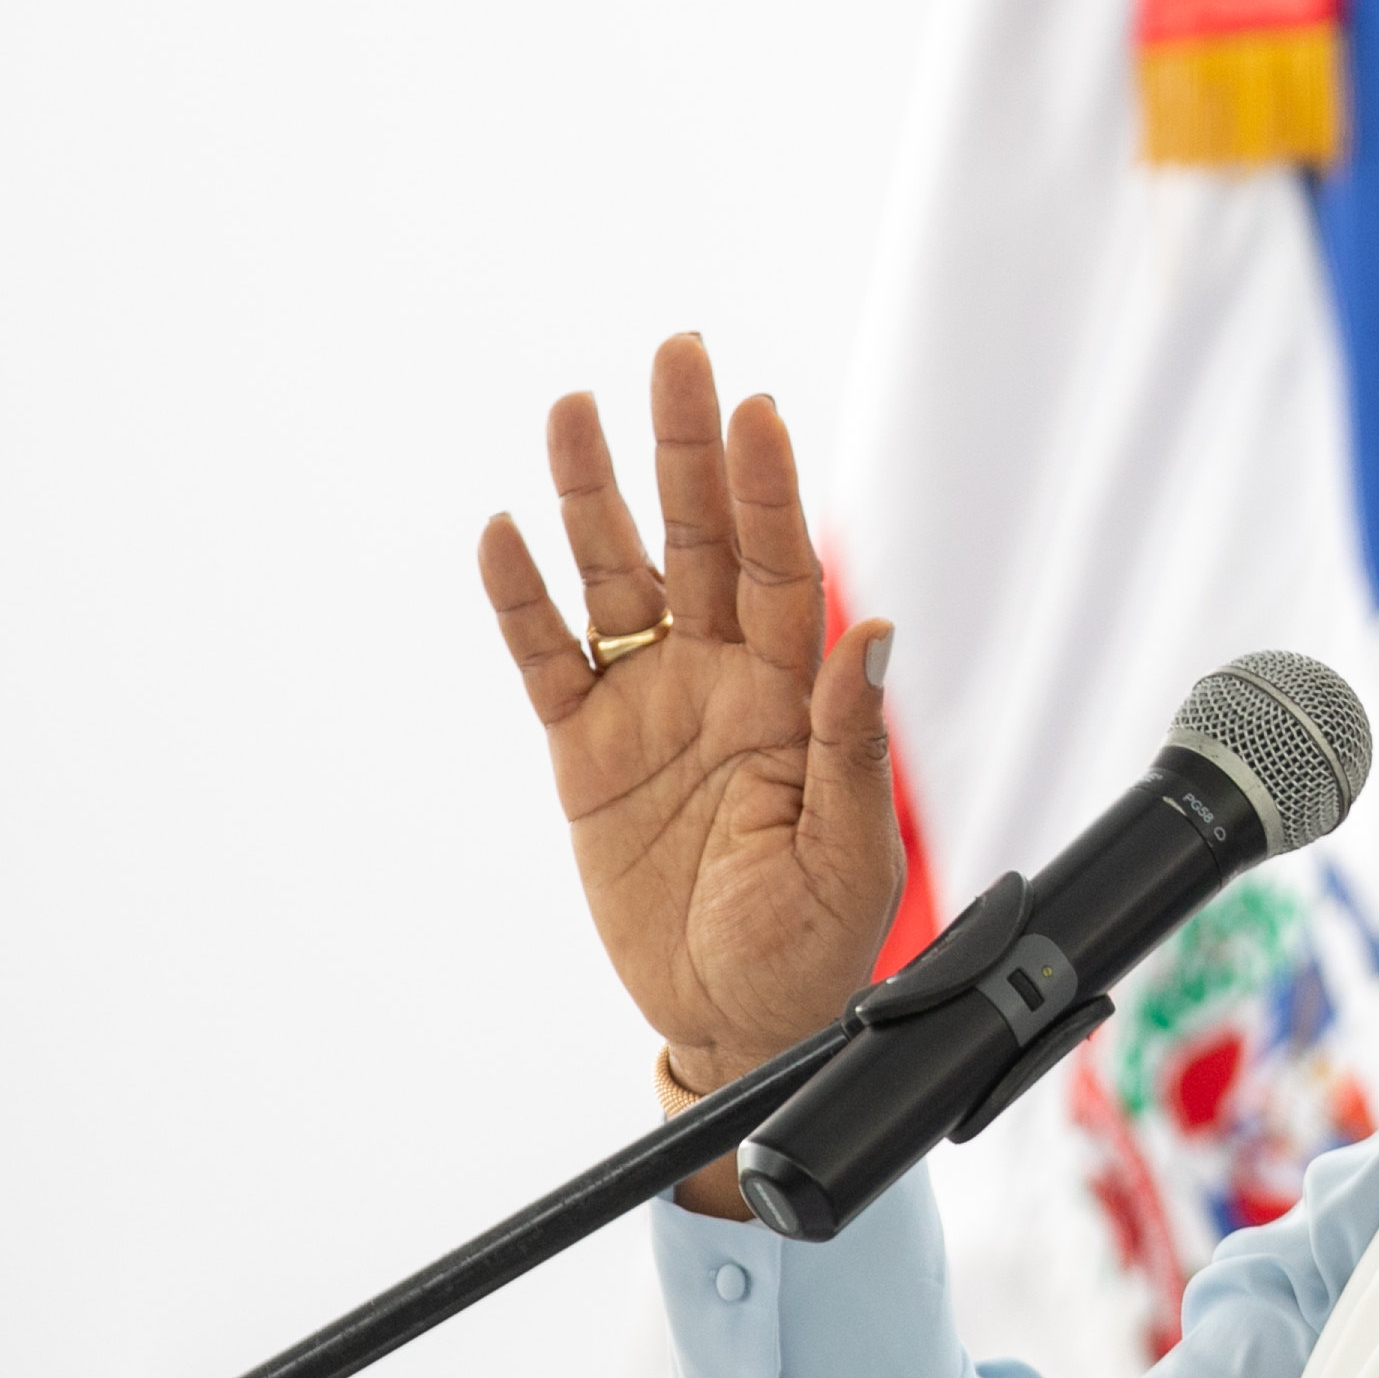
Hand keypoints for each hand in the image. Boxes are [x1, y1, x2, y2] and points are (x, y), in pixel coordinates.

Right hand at [478, 335, 902, 1111]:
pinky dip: (521, 602)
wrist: (736, 1024)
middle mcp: (720, 681)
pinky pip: (546, 663)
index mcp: (792, 698)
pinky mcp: (585, 755)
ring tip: (572, 410)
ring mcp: (648, 711)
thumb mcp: (848, 857)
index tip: (758, 409)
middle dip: (685, 452)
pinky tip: (504, 535)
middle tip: (678, 353)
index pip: (783, 569)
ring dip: (594, 499)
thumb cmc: (812, 949)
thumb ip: (851, 745)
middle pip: (700, 543)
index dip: (770, 490)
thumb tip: (875, 632)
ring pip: (616, 581)